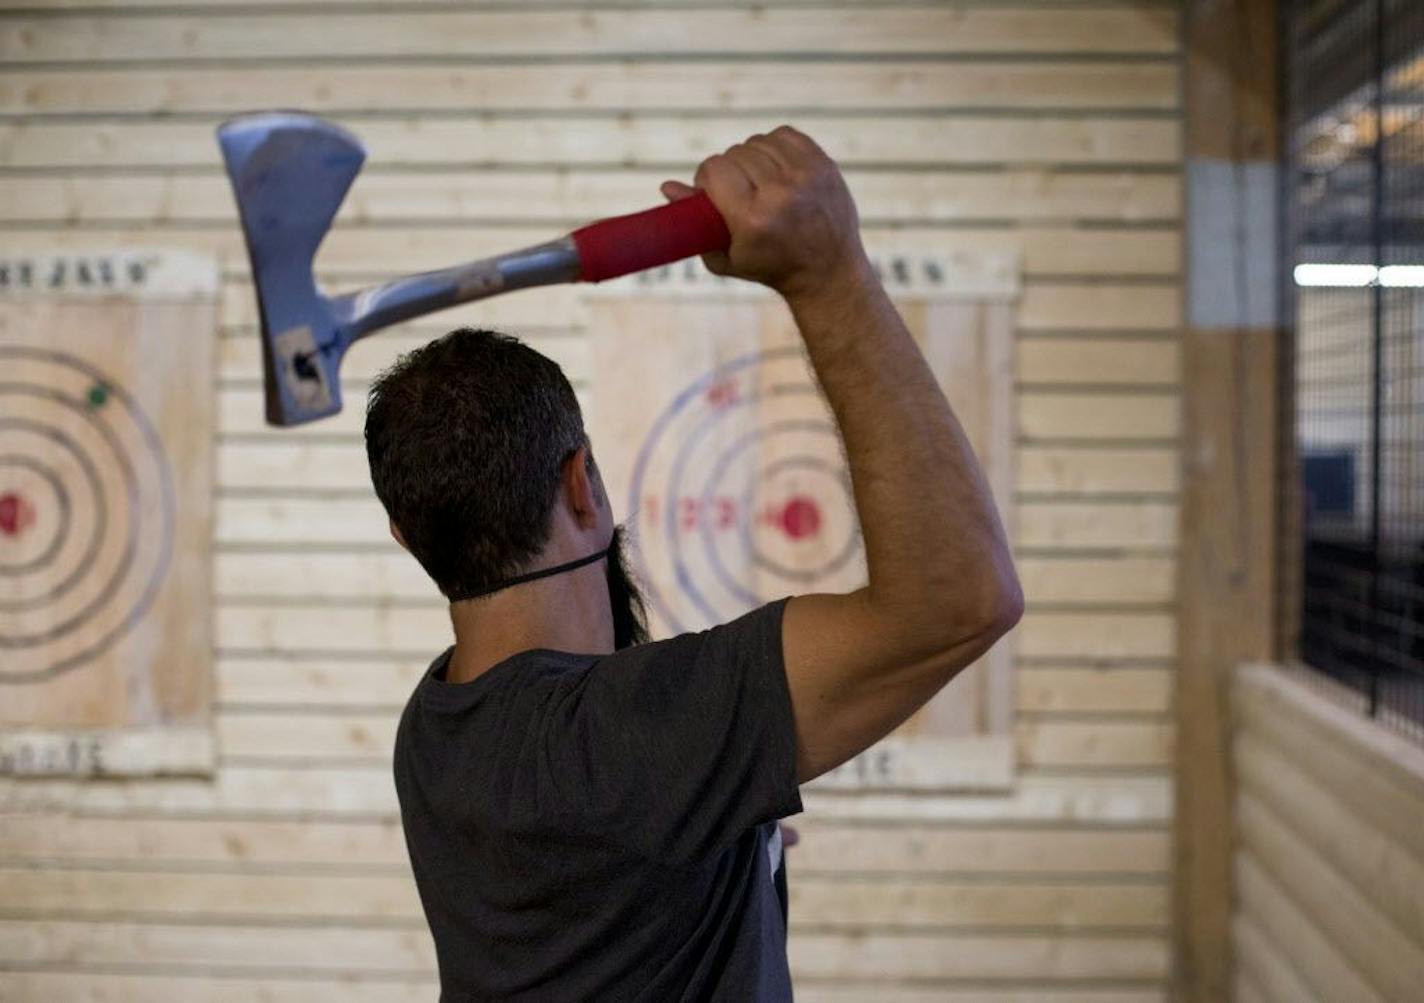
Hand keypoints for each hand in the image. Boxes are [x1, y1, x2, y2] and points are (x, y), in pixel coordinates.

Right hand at [661, 126, 871, 301]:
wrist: (827, 270)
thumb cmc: (768, 266)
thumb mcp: (723, 255)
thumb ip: (690, 223)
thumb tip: (666, 185)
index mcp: (751, 219)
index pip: (714, 169)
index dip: (707, 179)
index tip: (712, 194)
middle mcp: (780, 194)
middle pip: (734, 154)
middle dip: (729, 171)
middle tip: (736, 192)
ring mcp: (805, 176)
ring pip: (757, 142)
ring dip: (751, 159)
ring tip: (758, 183)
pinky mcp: (823, 163)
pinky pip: (783, 135)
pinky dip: (774, 147)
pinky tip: (776, 170)